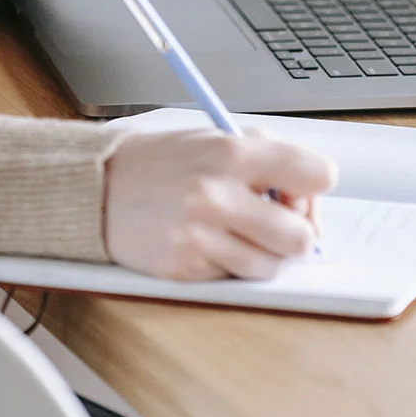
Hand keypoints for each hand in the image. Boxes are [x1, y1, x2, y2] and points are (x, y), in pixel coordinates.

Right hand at [103, 128, 337, 280]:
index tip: (301, 192)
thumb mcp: (217, 138)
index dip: (315, 188)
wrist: (97, 187)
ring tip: (235, 231)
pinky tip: (205, 242)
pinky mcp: (183, 267)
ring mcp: (200, 235)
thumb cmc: (164, 162)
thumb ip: (267, 158)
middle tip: (274, 222)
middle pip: (301, 236)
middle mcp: (218, 194)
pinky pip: (232, 278)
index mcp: (234, 152)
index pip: (317, 175)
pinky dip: (227, 264)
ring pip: (270, 266)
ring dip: (262, 254)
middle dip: (294, 233)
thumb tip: (308, 199)